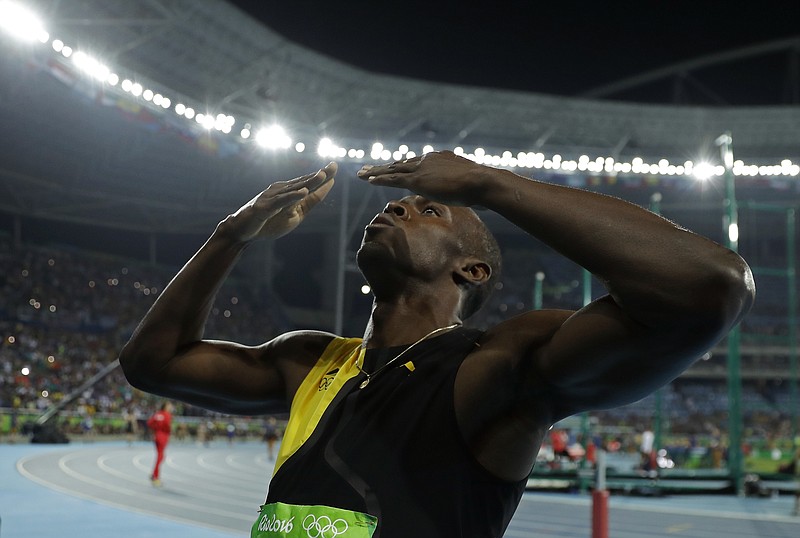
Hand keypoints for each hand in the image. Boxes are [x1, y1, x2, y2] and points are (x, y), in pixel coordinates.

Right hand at [218, 162, 336, 241]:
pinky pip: (280, 201)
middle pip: (303, 182)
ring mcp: (272, 197)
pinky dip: (291, 196)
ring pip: (294, 189)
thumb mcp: (295, 213)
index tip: (335, 166)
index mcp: (289, 191)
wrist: (241, 231)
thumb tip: (327, 187)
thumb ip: (310, 202)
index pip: (308, 183)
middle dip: (319, 174)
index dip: (323, 176)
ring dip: (308, 182)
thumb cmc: (268, 222)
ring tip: (322, 175)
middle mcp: (281, 190)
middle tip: (333, 165)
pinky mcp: (264, 207)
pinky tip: (302, 192)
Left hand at [356, 151, 487, 205]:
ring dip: (375, 172)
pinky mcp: (418, 179)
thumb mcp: (469, 188)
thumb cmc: (482, 188)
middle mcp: (428, 159)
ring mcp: (422, 168)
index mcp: (440, 159)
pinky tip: (367, 180)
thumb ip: (465, 191)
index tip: (393, 168)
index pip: (417, 163)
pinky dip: (379, 179)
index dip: (403, 167)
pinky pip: (393, 179)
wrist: (482, 182)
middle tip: (368, 168)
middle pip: (401, 163)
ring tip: (361, 173)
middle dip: (384, 167)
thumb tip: (473, 200)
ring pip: (393, 169)